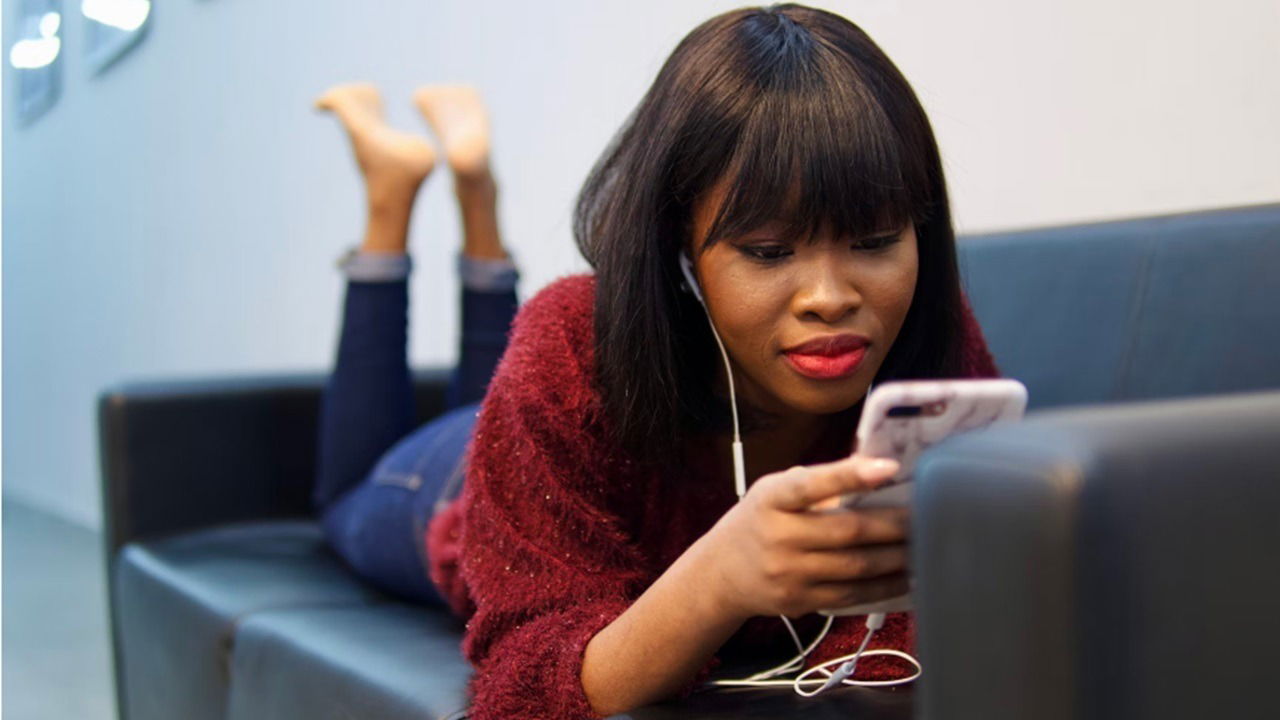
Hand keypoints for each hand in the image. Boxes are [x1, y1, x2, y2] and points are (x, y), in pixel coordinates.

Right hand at [697, 454, 911, 620]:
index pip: (810, 484)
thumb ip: (817, 482)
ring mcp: (788, 573)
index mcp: (771, 499)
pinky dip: (883, 586)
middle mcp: (777, 536)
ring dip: (897, 558)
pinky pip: (851, 595)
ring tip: (924, 545)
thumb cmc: (759, 521)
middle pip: (847, 531)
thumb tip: (876, 467)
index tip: (889, 467)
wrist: (721, 573)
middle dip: (894, 525)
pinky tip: (904, 576)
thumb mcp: (774, 491)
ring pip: (856, 567)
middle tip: (926, 515)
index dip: (850, 475)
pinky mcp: (800, 601)